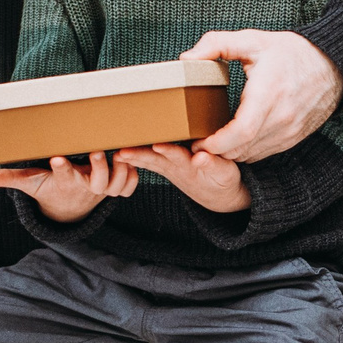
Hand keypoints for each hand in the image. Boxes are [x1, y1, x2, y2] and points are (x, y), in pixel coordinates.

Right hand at [0, 151, 137, 223]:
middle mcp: (85, 185)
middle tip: (96, 151)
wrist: (66, 207)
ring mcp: (101, 188)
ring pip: (116, 185)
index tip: (57, 159)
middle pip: (96, 182)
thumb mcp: (30, 183)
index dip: (61, 168)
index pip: (62, 175)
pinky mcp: (112, 189)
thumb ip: (11, 179)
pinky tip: (129, 162)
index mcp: (65, 181)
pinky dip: (132, 178)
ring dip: (120, 171)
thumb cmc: (48, 188)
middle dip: (98, 167)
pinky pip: (127, 189)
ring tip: (118, 154)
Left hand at [120, 143, 249, 213]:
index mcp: (191, 166)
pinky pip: (149, 162)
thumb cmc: (223, 179)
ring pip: (149, 161)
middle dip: (139, 156)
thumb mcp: (225, 173)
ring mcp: (171, 168)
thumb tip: (200, 156)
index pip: (178, 156)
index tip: (157, 146)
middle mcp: (177, 167)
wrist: (219, 196)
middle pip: (155, 160)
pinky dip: (136, 159)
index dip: (168, 151)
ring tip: (117, 154)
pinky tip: (123, 154)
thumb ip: (213, 164)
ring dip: (133, 158)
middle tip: (122, 153)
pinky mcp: (168, 167)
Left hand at [184, 31, 342, 163]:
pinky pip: (263, 153)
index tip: (198, 141)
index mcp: (269, 93)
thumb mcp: (252, 39)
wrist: (332, 65)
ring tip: (212, 140)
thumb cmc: (291, 52)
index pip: (241, 131)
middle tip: (196, 142)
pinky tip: (234, 138)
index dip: (216, 143)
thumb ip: (215, 44)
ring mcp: (290, 131)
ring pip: (251, 155)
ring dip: (229, 153)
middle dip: (215, 151)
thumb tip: (186, 60)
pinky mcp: (293, 138)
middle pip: (242, 148)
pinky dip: (245, 150)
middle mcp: (282, 118)